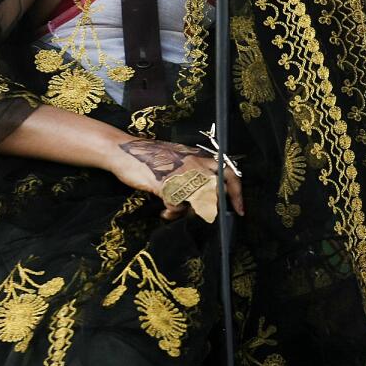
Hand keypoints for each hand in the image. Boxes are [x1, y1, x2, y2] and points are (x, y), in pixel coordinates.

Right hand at [112, 138, 244, 218]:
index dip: (237, 194)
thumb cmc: (153, 157)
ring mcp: (182, 174)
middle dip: (210, 208)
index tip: (239, 211)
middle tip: (200, 215)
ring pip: (199, 202)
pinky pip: (177, 206)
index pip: (229, 174)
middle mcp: (195, 165)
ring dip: (187, 212)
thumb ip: (195, 173)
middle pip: (216, 192)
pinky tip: (164, 212)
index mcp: (200, 158)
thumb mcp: (181, 160)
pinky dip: (171, 213)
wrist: (126, 151)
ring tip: (175, 211)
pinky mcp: (166, 184)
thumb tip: (206, 197)